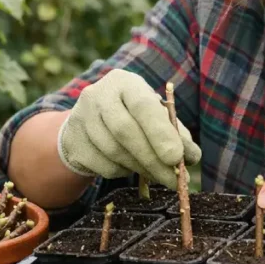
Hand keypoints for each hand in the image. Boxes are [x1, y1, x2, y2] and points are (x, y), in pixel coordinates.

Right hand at [57, 69, 201, 187]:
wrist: (91, 122)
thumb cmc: (135, 118)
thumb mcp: (157, 117)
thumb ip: (176, 134)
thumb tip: (192, 158)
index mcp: (125, 83)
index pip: (143, 105)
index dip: (160, 133)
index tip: (177, 158)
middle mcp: (98, 94)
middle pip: (125, 131)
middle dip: (153, 159)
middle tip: (174, 181)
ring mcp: (80, 117)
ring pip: (113, 151)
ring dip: (140, 168)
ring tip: (157, 174)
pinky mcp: (72, 140)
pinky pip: (101, 165)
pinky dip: (122, 172)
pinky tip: (130, 167)